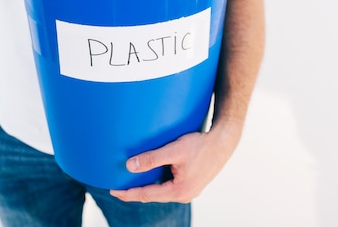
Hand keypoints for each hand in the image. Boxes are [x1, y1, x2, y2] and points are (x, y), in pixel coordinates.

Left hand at [110, 122, 240, 202]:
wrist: (224, 142)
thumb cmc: (201, 144)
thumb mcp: (174, 150)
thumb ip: (151, 158)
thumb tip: (130, 166)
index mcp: (179, 190)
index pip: (146, 195)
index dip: (128, 193)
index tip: (113, 191)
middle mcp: (184, 194)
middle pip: (153, 196)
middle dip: (135, 192)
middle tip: (118, 188)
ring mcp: (189, 190)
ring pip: (162, 192)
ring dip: (147, 188)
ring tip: (131, 183)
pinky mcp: (192, 184)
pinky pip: (169, 187)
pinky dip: (158, 184)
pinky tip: (151, 177)